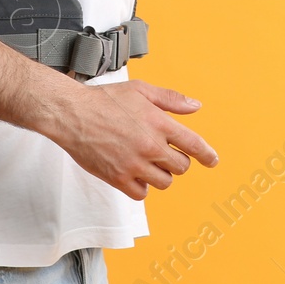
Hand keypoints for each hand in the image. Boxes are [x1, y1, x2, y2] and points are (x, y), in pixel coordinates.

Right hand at [52, 79, 218, 199]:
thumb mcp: (141, 90)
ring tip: (148, 163)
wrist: (73, 114)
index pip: (193, 144)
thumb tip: (195, 107)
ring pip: (164, 182)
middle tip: (165, 154)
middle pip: (181, 167)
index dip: (207, 155)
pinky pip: (141, 193)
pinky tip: (136, 174)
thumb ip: (171, 99)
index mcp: (158, 123)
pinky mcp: (118, 178)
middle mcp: (150, 146)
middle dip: (177, 161)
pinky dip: (142, 187)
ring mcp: (134, 164)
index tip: (212, 160)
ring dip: (161, 175)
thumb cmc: (104, 100)